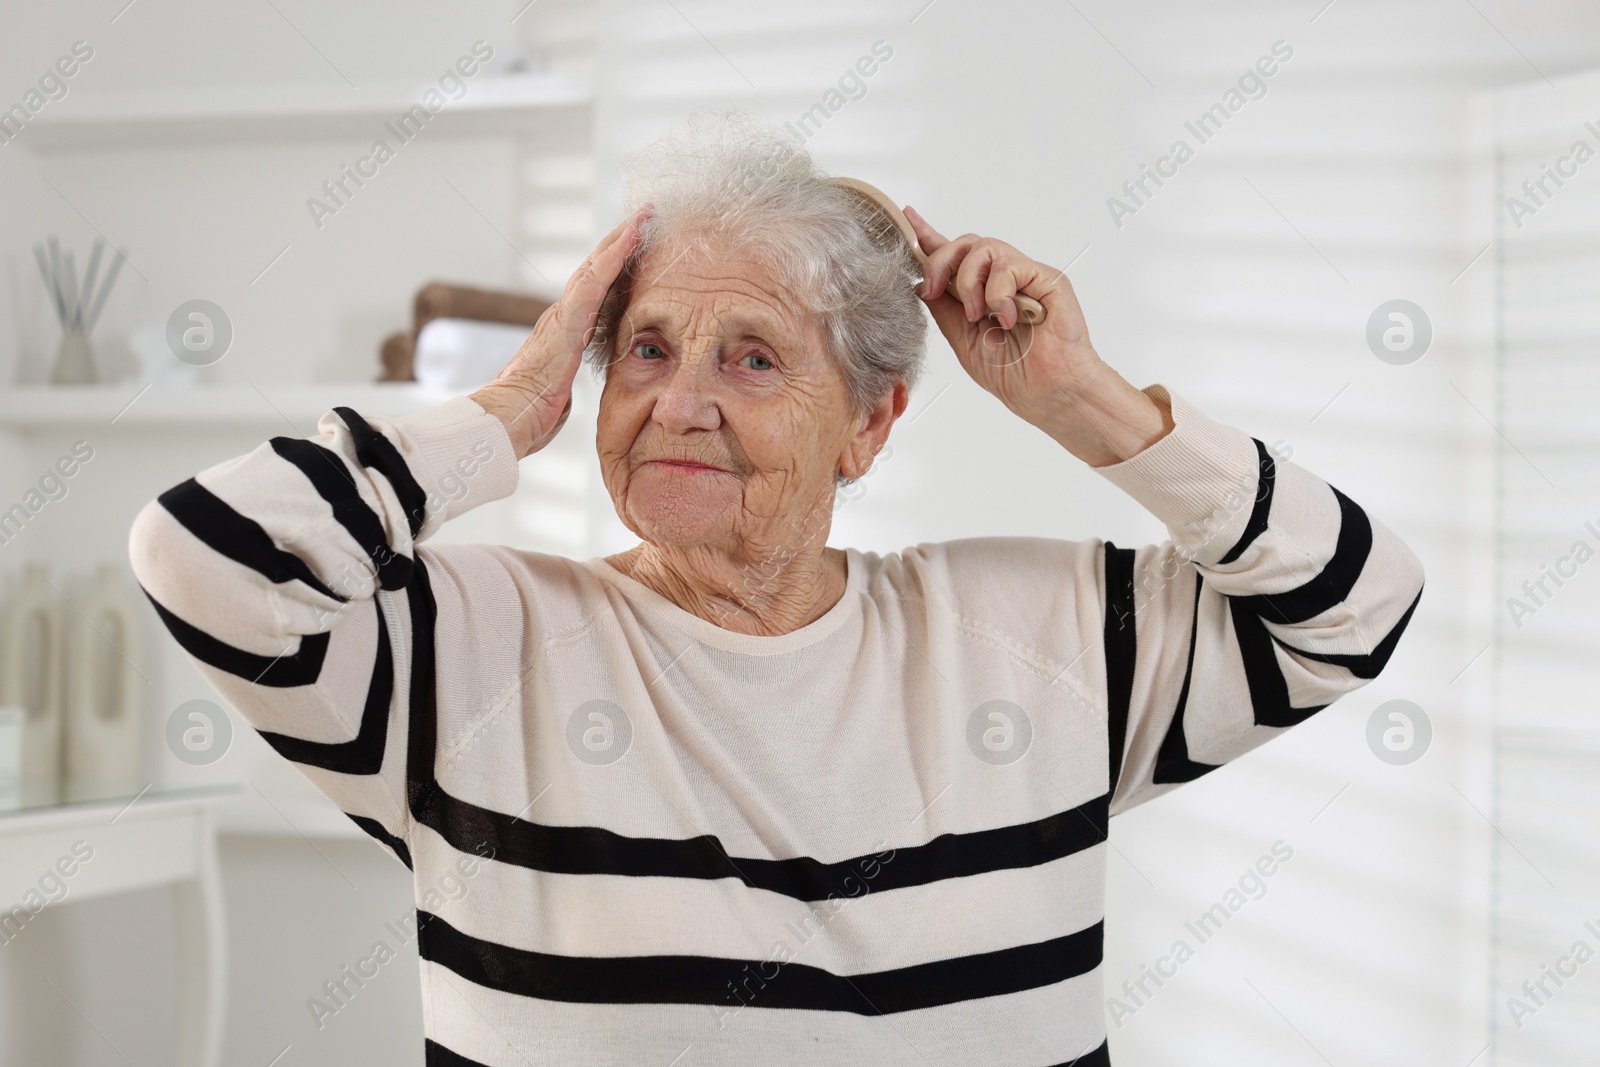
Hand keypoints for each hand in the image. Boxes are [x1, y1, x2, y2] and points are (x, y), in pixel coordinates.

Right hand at [471, 206, 649, 458]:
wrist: (506, 419)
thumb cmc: (529, 414)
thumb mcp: (557, 393)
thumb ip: (564, 381)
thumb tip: (565, 390)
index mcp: (564, 333)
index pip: (594, 292)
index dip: (613, 268)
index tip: (635, 248)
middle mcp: (562, 316)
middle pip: (594, 270)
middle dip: (619, 243)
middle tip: (644, 217)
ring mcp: (563, 315)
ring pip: (596, 266)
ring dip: (621, 239)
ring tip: (644, 215)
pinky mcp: (567, 320)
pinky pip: (595, 279)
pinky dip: (614, 256)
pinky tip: (632, 235)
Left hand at [904, 206, 1171, 465]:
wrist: (1049, 394)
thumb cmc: (1015, 374)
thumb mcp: (963, 341)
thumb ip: (944, 310)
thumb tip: (920, 283)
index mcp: (983, 293)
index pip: (955, 257)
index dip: (931, 236)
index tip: (909, 217)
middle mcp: (1004, 280)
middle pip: (966, 243)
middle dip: (940, 262)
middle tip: (933, 290)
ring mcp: (1026, 277)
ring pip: (984, 248)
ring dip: (969, 283)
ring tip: (978, 316)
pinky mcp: (1047, 278)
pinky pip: (1009, 266)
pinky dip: (998, 294)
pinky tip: (1008, 319)